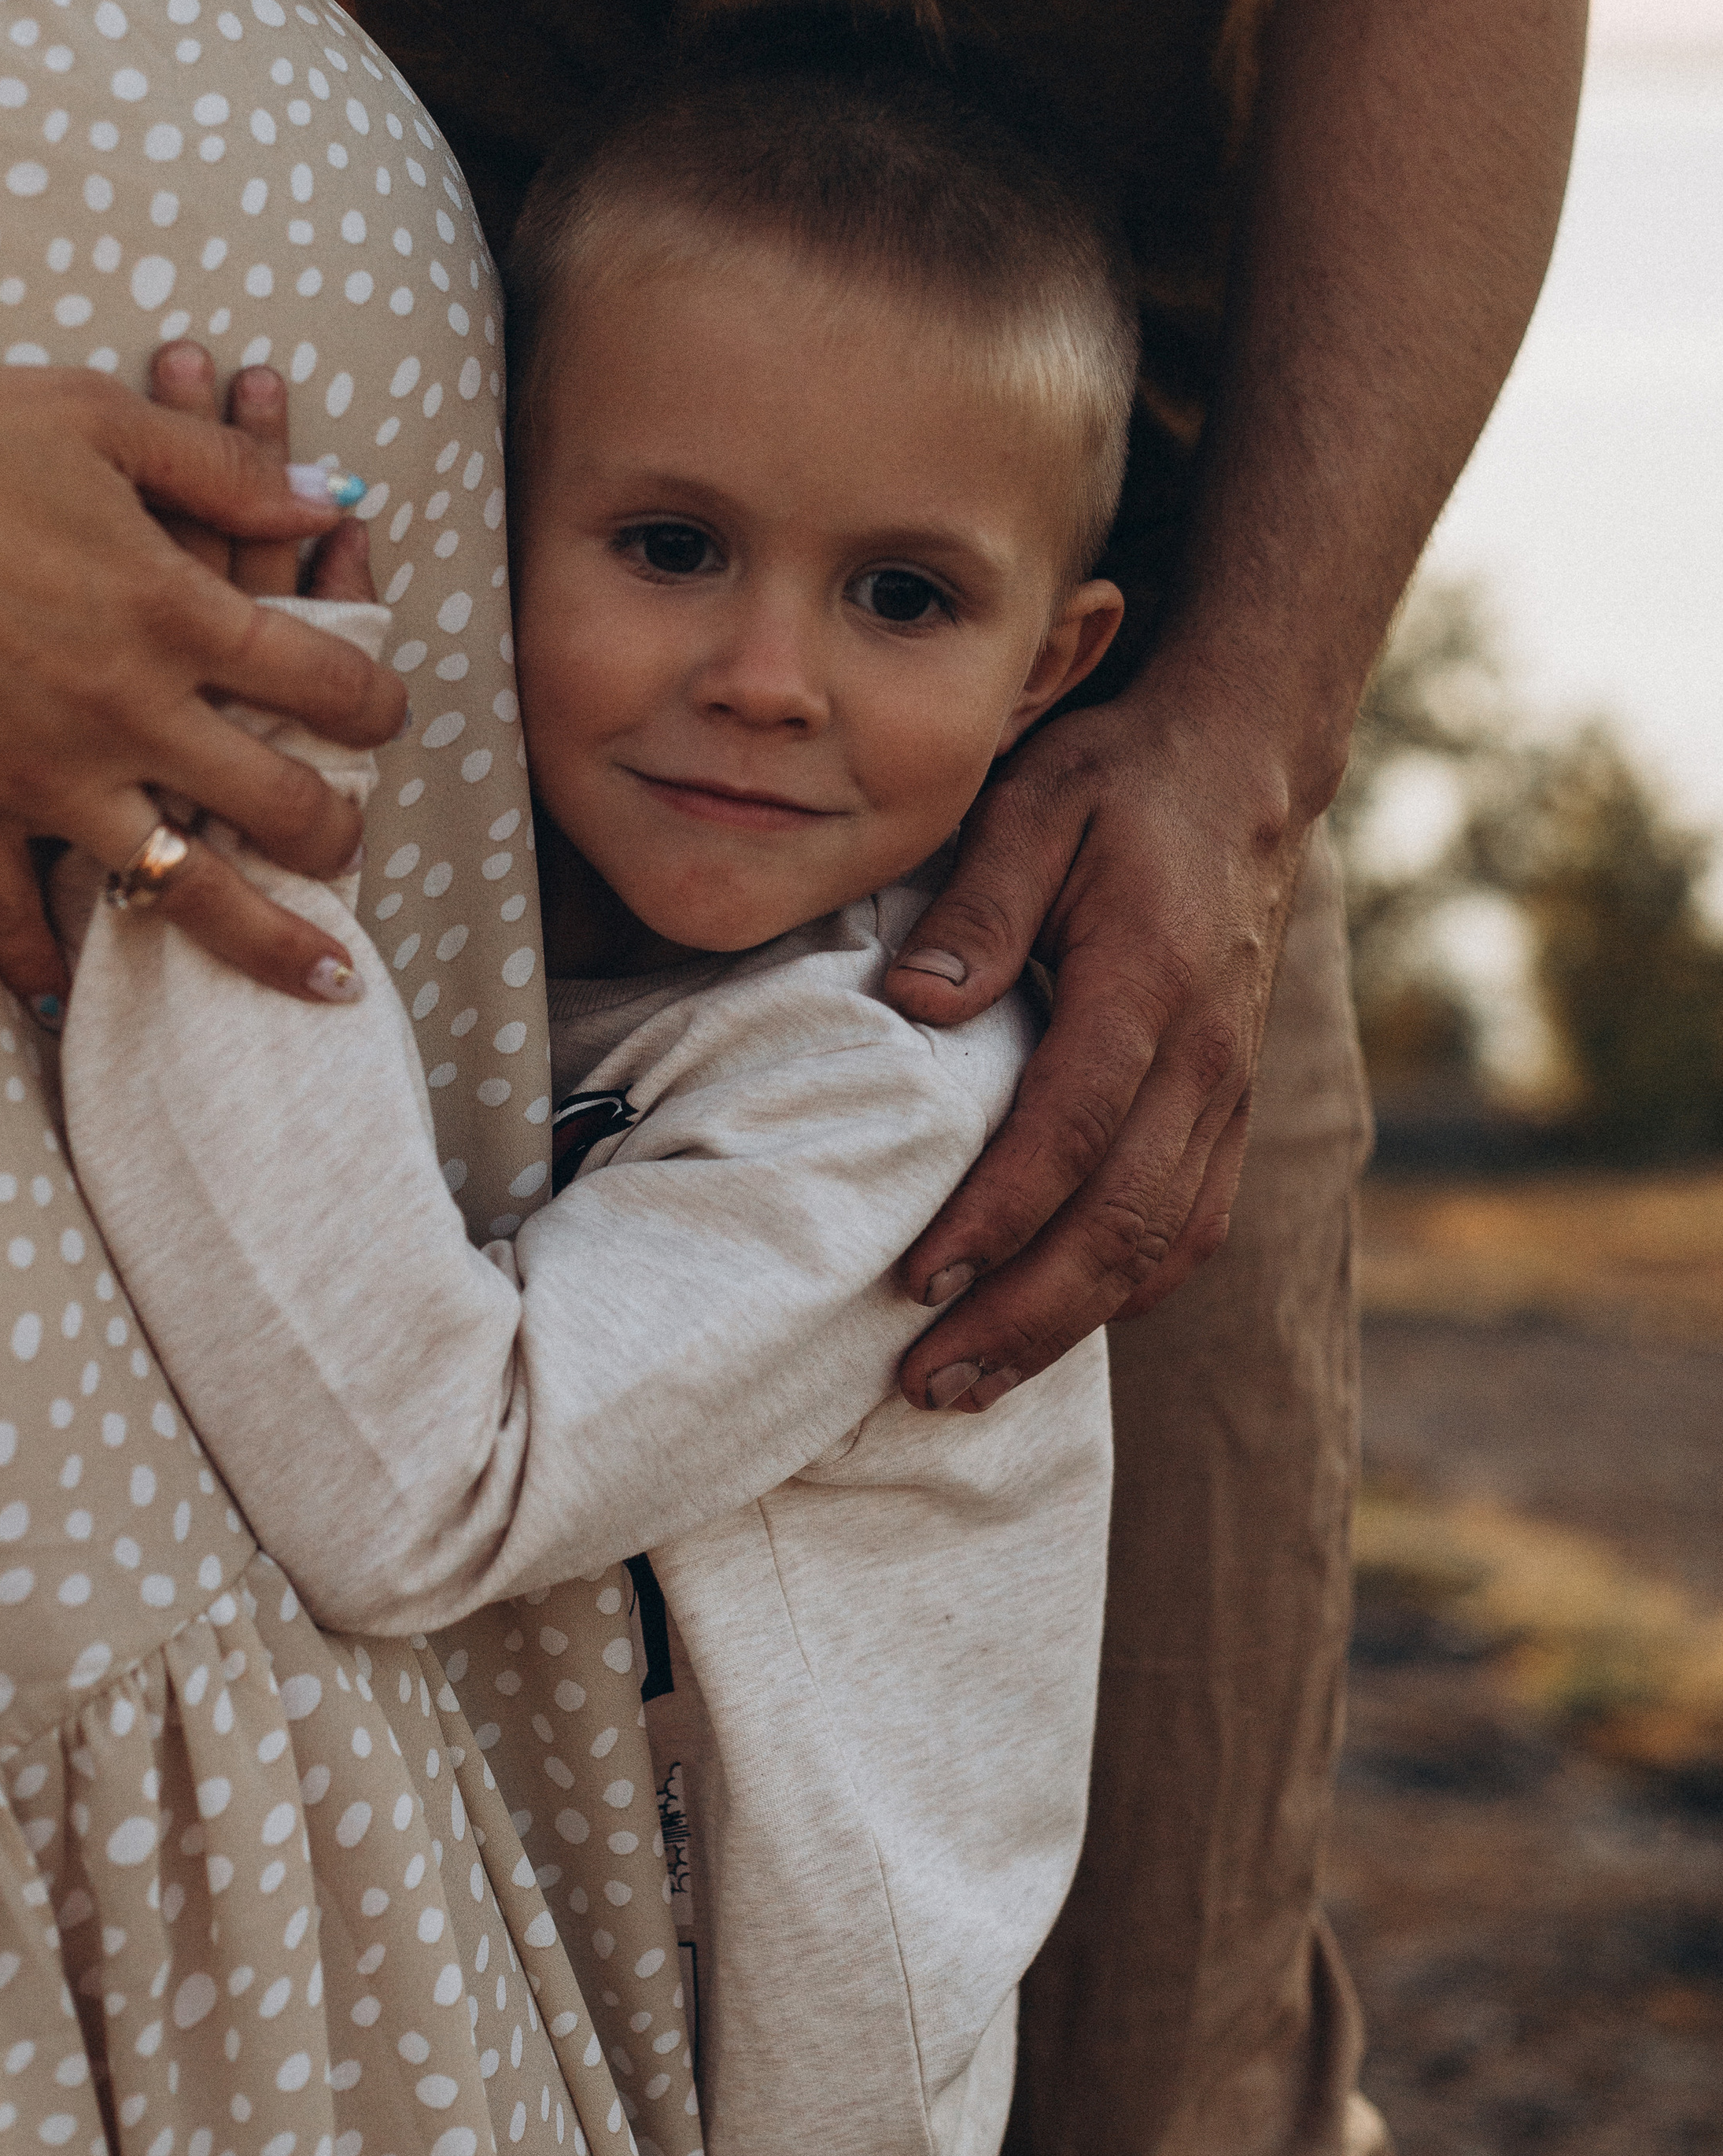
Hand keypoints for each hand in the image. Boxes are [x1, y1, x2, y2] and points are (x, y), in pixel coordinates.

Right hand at [0, 339, 403, 1008]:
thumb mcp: (98, 418)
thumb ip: (223, 468)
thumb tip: (330, 497)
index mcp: (177, 613)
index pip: (326, 682)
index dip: (377, 707)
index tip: (385, 718)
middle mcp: (131, 712)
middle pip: (280, 806)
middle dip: (338, 838)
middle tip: (351, 852)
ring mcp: (45, 776)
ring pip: (183, 889)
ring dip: (262, 939)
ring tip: (318, 977)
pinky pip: (8, 914)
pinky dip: (37, 962)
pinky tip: (65, 999)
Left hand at [881, 676, 1313, 1407]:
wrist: (1244, 770)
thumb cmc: (1118, 783)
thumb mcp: (1034, 805)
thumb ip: (975, 904)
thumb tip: (911, 1003)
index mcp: (1149, 983)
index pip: (1073, 1129)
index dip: (998, 1216)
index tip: (916, 1280)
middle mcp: (1204, 1056)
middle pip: (1125, 1222)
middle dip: (1024, 1317)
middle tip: (925, 1384)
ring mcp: (1229, 1090)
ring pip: (1165, 1243)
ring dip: (1068, 1327)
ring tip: (968, 1385)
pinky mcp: (1230, 1107)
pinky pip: (1193, 1224)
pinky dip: (1127, 1291)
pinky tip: (1055, 1329)